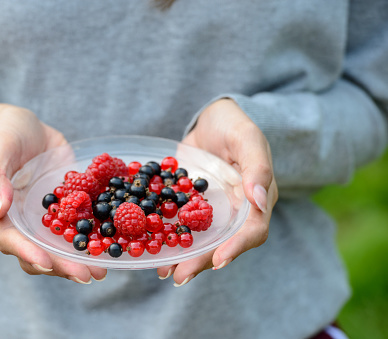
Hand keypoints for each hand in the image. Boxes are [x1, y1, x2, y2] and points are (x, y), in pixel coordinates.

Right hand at [0, 103, 106, 283]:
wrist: (25, 125)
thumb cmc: (5, 133)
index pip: (10, 239)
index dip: (28, 253)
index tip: (48, 264)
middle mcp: (21, 221)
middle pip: (37, 252)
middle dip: (61, 266)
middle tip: (87, 276)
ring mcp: (43, 218)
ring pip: (57, 247)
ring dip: (77, 261)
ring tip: (101, 271)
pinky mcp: (63, 209)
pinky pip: (75, 227)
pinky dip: (90, 239)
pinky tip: (109, 246)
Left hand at [157, 99, 277, 285]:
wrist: (211, 119)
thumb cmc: (233, 124)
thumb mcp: (247, 138)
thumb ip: (257, 167)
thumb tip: (260, 201)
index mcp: (256, 200)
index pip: (253, 230)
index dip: (237, 248)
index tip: (218, 261)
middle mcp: (235, 212)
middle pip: (223, 243)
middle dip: (202, 262)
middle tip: (179, 277)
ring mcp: (212, 211)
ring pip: (201, 240)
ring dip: (183, 258)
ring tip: (163, 272)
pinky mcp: (191, 205)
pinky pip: (181, 225)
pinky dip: (169, 238)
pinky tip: (152, 248)